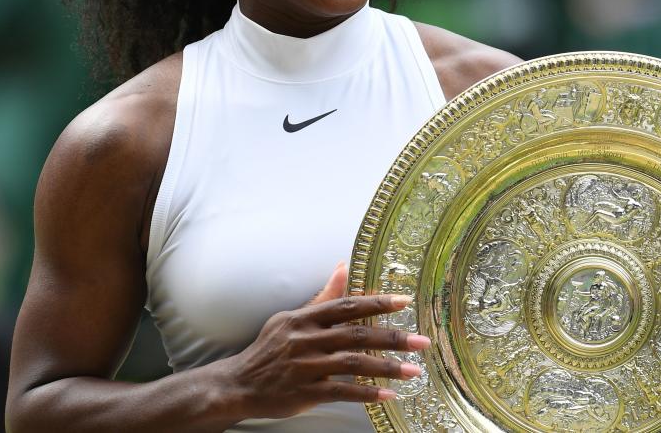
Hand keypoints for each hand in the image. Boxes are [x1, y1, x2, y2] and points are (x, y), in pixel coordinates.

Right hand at [224, 262, 428, 419]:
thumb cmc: (269, 349)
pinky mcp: (304, 392)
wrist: (237, 383)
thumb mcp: (291, 318)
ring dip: (387, 367)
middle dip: (393, 337)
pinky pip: (341, 391)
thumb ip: (322, 296)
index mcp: (305, 318)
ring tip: (414, 370)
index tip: (405, 302)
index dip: (377, 303)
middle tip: (422, 341)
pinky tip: (388, 395)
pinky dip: (366, 393)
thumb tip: (343, 266)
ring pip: (353, 363)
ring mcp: (305, 366)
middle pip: (356, 334)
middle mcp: (306, 339)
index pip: (347, 305)